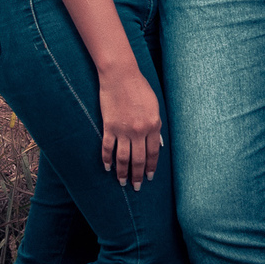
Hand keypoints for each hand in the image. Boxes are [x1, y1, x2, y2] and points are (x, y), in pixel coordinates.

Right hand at [99, 65, 162, 189]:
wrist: (120, 76)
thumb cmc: (139, 88)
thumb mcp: (154, 106)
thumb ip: (155, 126)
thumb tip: (157, 144)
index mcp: (152, 126)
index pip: (152, 153)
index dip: (150, 167)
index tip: (148, 177)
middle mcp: (138, 131)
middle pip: (138, 160)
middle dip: (137, 176)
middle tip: (135, 187)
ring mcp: (123, 130)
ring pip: (122, 158)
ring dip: (122, 172)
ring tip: (122, 182)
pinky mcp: (109, 126)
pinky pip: (107, 148)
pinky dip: (107, 159)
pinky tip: (107, 167)